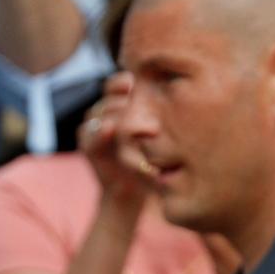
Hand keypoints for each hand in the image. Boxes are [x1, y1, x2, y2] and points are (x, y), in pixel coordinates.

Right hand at [80, 74, 157, 218]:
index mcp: (124, 104)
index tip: (136, 81)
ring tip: (124, 114)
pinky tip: (109, 129)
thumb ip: (163, 121)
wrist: (135, 192)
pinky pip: (87, 134)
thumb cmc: (155, 161)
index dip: (126, 81)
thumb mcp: (162, 140)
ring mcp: (95, 127)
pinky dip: (98, 132)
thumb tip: (187, 100)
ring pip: (98, 112)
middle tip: (132, 96)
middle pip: (109, 96)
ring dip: (111, 112)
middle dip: (122, 98)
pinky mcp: (88, 145)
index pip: (121, 83)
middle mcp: (107, 111)